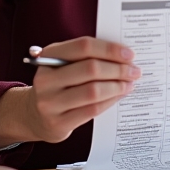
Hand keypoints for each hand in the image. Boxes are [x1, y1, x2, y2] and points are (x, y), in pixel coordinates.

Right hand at [0, 36, 139, 151]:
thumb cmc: (58, 83)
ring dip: (117, 86)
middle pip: (90, 69)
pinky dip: (110, 101)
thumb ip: (86, 57)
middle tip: (134, 71)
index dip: (109, 49)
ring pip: (93, 91)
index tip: (129, 54)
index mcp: (48, 55)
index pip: (83, 47)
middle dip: (118, 69)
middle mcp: (46, 79)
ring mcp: (50, 102)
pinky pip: (92, 110)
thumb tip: (123, 56)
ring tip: (129, 84)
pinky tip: (119, 95)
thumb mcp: (63, 64)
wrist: (34, 114)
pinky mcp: (58, 123)